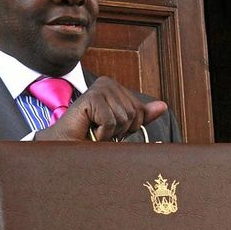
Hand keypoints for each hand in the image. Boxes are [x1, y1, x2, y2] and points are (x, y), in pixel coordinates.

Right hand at [33, 77, 166, 140]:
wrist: (67, 146)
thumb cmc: (91, 136)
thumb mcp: (121, 126)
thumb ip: (141, 115)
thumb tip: (163, 106)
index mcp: (114, 86)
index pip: (140, 110)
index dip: (128, 126)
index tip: (109, 127)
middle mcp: (107, 82)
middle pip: (134, 114)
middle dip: (120, 130)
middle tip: (100, 130)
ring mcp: (99, 88)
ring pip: (124, 118)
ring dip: (110, 132)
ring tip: (94, 129)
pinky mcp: (92, 97)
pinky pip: (112, 121)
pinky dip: (102, 133)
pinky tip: (89, 129)